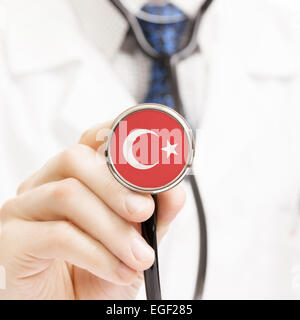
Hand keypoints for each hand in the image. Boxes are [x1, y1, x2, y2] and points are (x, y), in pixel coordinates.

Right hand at [0, 122, 185, 299]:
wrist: (75, 306)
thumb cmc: (101, 270)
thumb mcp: (139, 237)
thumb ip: (157, 210)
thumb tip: (173, 188)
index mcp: (74, 176)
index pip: (91, 139)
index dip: (117, 135)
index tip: (147, 152)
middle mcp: (45, 184)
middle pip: (76, 159)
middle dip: (117, 186)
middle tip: (144, 212)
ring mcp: (24, 209)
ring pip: (68, 194)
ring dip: (113, 228)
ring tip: (139, 256)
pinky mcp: (13, 240)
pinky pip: (57, 234)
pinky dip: (97, 254)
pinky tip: (117, 270)